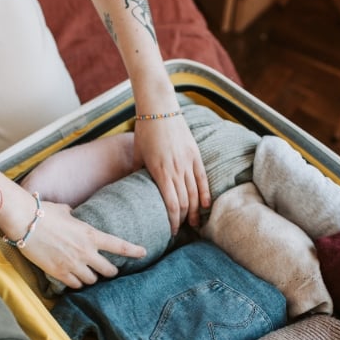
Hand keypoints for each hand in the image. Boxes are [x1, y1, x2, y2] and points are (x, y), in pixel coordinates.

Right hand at [21, 201, 146, 288]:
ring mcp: (73, 264)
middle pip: (108, 270)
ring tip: (88, 274)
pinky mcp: (59, 273)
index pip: (119, 245)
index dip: (133, 250)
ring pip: (92, 280)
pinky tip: (73, 279)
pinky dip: (76, 283)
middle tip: (110, 271)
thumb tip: (72, 213)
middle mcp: (85, 252)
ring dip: (91, 278)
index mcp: (90, 234)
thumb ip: (73, 216)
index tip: (143, 253)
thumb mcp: (65, 211)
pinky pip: (75, 285)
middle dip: (110, 271)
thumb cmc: (43, 212)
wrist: (24, 222)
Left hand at [134, 114, 210, 233]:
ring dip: (195, 211)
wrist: (160, 108)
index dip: (173, 221)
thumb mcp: (137, 154)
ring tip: (194, 223)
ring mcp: (187, 162)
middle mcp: (176, 169)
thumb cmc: (145, 131)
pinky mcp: (195, 154)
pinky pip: (203, 178)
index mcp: (160, 172)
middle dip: (183, 219)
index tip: (172, 231)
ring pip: (195, 193)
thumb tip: (134, 188)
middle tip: (182, 230)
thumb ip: (137, 172)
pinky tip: (205, 206)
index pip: (171, 204)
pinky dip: (205, 193)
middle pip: (184, 202)